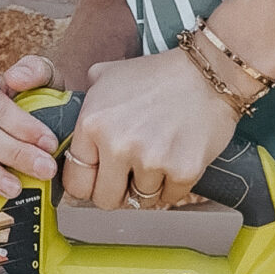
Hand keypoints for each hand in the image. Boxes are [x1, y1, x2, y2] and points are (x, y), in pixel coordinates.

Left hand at [61, 51, 238, 209]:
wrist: (208, 72)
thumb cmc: (157, 75)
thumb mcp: (105, 76)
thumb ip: (82, 104)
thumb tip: (67, 134)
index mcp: (93, 124)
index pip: (75, 181)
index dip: (87, 183)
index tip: (97, 180)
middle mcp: (118, 145)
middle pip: (105, 200)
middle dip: (115, 192)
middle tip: (127, 176)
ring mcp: (151, 160)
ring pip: (139, 201)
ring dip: (146, 187)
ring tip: (156, 158)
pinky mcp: (183, 171)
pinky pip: (169, 199)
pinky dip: (171, 187)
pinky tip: (174, 160)